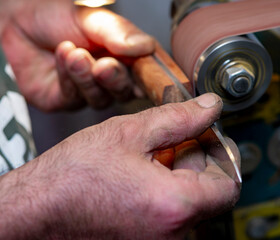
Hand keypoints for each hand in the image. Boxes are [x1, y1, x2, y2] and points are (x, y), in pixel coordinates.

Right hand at [0, 93, 239, 238]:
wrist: (38, 208)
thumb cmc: (74, 176)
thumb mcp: (131, 132)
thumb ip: (180, 119)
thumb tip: (209, 108)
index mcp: (175, 205)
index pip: (229, 184)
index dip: (221, 155)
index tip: (207, 137)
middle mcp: (173, 234)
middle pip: (210, 193)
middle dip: (197, 160)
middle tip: (172, 138)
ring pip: (190, 202)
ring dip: (180, 173)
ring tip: (152, 154)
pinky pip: (172, 214)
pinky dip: (167, 190)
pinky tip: (144, 172)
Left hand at [1, 0, 154, 110]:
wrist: (20, 21)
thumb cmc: (60, 17)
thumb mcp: (95, 19)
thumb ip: (121, 32)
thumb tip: (145, 47)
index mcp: (126, 59)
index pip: (148, 74)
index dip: (154, 80)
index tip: (155, 79)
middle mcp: (110, 79)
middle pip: (125, 92)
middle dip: (115, 80)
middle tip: (104, 66)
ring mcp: (89, 92)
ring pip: (100, 99)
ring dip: (88, 78)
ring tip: (75, 55)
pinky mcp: (66, 101)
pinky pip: (74, 98)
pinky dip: (68, 78)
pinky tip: (63, 56)